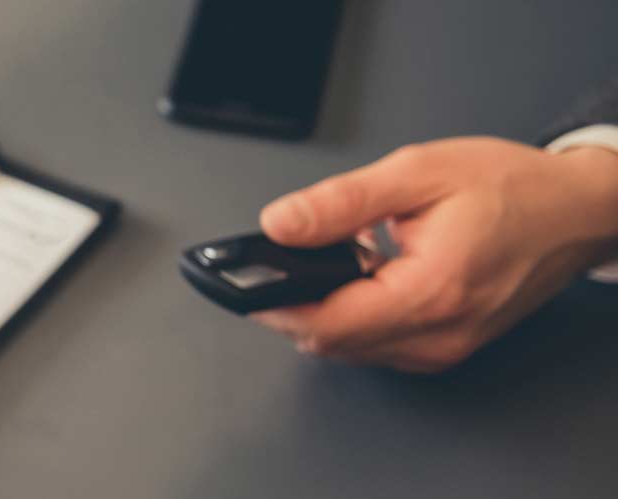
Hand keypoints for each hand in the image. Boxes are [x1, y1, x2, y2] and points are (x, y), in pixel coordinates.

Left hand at [251, 137, 617, 372]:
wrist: (575, 213)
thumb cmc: (511, 188)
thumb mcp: (417, 173)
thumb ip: (341, 203)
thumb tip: (279, 224)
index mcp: (430, 291)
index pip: (324, 324)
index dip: (273, 304)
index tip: (244, 280)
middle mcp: (438, 333)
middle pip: (330, 342)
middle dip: (294, 304)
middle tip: (288, 258)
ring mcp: (443, 348)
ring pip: (350, 349)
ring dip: (326, 312)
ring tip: (339, 259)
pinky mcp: (446, 348)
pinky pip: (378, 347)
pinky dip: (356, 317)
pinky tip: (367, 278)